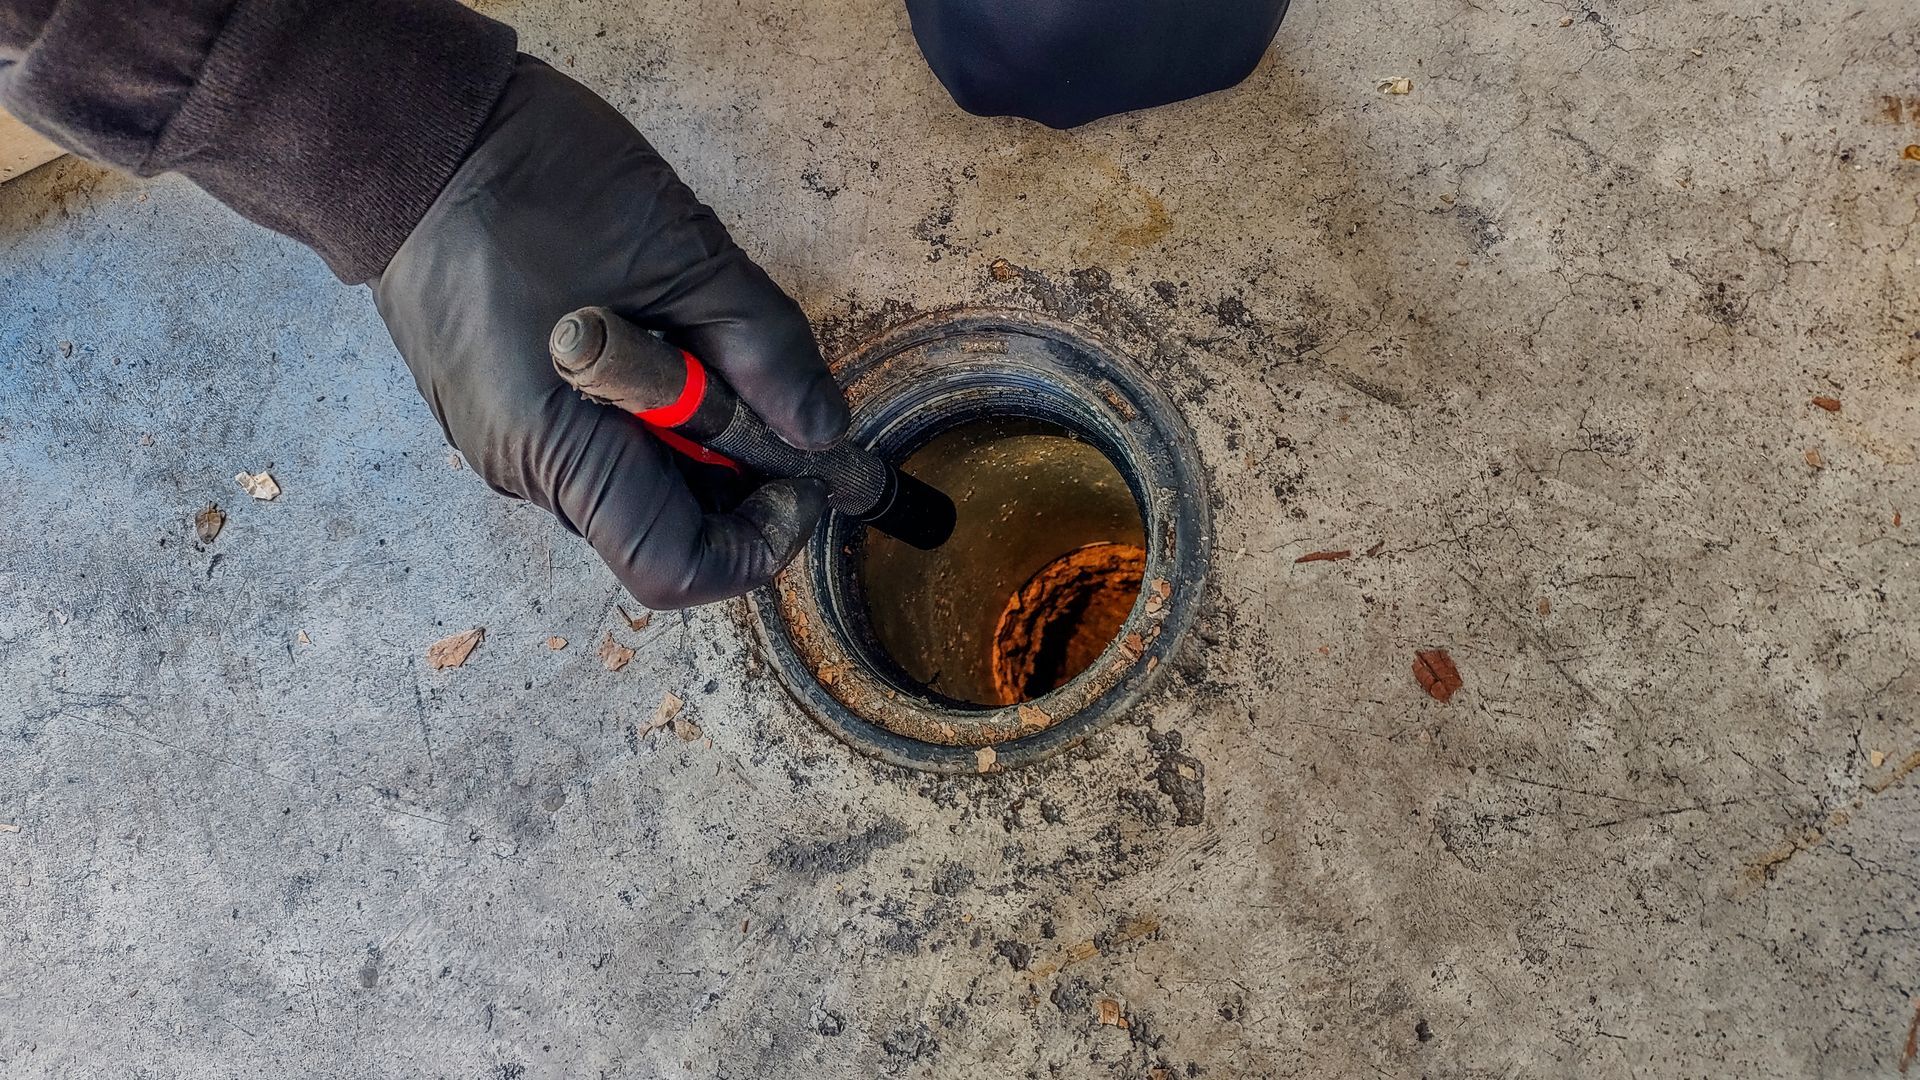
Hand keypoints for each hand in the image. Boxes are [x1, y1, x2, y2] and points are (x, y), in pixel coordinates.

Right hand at [371, 56, 845, 608]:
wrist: (410, 129)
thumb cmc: (530, 182)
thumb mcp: (681, 255)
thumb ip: (765, 350)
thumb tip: (822, 431)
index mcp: (550, 448)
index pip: (671, 567)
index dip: (757, 542)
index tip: (801, 478)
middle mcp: (520, 466)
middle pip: (659, 524)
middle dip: (733, 476)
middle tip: (770, 394)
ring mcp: (505, 437)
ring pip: (632, 480)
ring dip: (692, 436)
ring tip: (702, 341)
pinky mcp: (503, 404)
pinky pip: (597, 439)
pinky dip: (651, 411)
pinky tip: (658, 333)